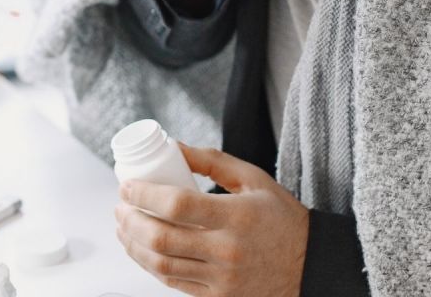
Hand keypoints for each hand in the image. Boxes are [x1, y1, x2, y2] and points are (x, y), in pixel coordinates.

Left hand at [114, 144, 308, 295]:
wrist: (311, 266)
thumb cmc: (280, 217)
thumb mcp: (254, 179)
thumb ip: (212, 161)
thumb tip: (174, 147)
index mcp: (237, 217)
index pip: (177, 206)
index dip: (144, 195)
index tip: (126, 186)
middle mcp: (227, 251)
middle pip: (162, 239)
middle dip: (131, 221)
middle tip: (119, 206)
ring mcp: (222, 279)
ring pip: (162, 265)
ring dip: (133, 245)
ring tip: (123, 227)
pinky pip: (174, 282)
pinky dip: (151, 265)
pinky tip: (142, 249)